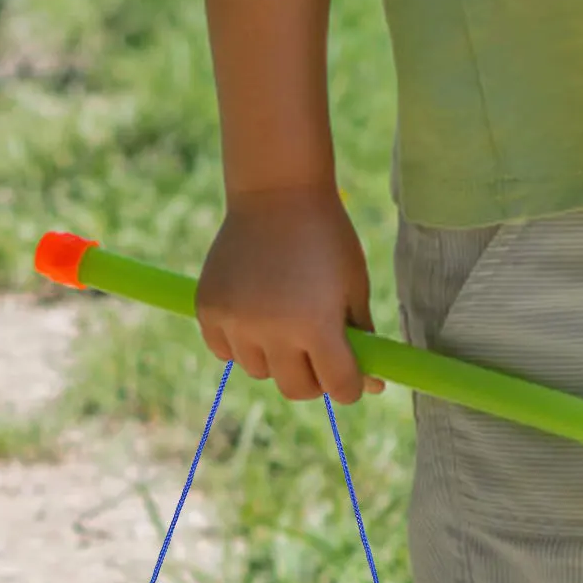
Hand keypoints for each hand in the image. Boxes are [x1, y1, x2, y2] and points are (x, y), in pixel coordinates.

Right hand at [196, 186, 383, 403]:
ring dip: (275, 358)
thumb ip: (362, 339)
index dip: (351, 386)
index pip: (339, 388)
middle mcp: (272, 329)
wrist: (276, 192)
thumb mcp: (354, 287)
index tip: (352, 376)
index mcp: (316, 325)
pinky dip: (241, 343)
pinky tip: (254, 312)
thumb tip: (373, 386)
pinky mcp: (209, 310)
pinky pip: (225, 351)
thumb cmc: (326, 239)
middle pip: (297, 390)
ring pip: (259, 371)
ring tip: (284, 319)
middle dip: (314, 378)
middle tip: (318, 351)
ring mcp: (236, 321)